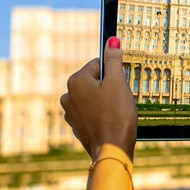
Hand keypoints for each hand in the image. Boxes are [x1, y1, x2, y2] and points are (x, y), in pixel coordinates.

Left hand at [60, 37, 137, 160]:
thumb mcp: (118, 82)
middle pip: (95, 81)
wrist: (112, 150)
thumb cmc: (116, 115)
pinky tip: (112, 122)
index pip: (98, 65)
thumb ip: (113, 60)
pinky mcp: (78, 127)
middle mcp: (68, 96)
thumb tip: (112, 40)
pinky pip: (92, 113)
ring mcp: (71, 113)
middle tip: (121, 100)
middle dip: (109, 87)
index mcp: (76, 81)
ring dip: (106, 101)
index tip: (121, 85)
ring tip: (117, 113)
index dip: (113, 73)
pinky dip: (102, 115)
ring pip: (94, 98)